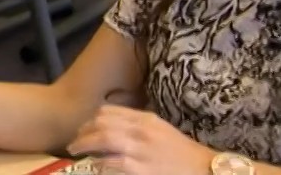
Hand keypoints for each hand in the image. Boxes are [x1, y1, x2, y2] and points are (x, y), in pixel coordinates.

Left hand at [66, 106, 215, 174]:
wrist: (206, 170)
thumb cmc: (184, 153)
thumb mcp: (161, 131)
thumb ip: (140, 126)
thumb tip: (117, 127)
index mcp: (146, 119)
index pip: (110, 111)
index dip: (91, 119)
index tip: (84, 127)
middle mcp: (141, 130)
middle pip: (102, 123)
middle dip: (83, 131)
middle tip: (74, 141)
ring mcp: (140, 149)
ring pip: (103, 139)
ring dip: (85, 144)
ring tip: (75, 151)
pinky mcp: (140, 169)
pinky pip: (112, 162)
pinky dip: (100, 163)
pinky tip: (94, 166)